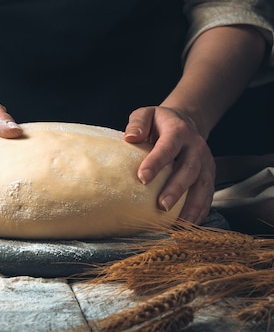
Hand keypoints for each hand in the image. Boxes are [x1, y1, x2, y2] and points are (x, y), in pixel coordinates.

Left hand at [123, 106, 214, 223]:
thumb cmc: (160, 123)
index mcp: (178, 132)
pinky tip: (190, 225)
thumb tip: (130, 138)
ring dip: (192, 206)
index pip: (168, 147)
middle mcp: (196, 147)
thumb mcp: (147, 114)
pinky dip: (201, 211)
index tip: (142, 178)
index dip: (156, 162)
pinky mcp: (209, 175)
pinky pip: (208, 195)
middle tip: (162, 206)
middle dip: (176, 189)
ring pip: (202, 186)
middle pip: (189, 170)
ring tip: (179, 224)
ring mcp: (206, 163)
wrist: (187, 122)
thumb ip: (137, 123)